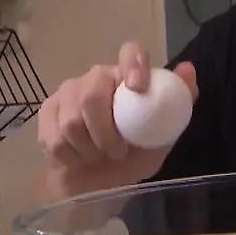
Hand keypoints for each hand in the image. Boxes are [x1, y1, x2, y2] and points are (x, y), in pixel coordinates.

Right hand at [37, 41, 198, 188]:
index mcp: (127, 76)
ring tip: (99, 157)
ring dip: (90, 148)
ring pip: (72, 120)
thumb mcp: (162, 136)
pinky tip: (79, 159)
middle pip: (92, 92)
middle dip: (105, 131)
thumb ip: (177, 104)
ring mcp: (68, 92)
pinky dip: (71, 157)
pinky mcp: (47, 112)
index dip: (133, 64)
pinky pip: (55, 137)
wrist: (96, 183)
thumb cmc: (133, 155)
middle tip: (118, 152)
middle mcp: (96, 77)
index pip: (130, 51)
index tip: (138, 87)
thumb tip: (188, 70)